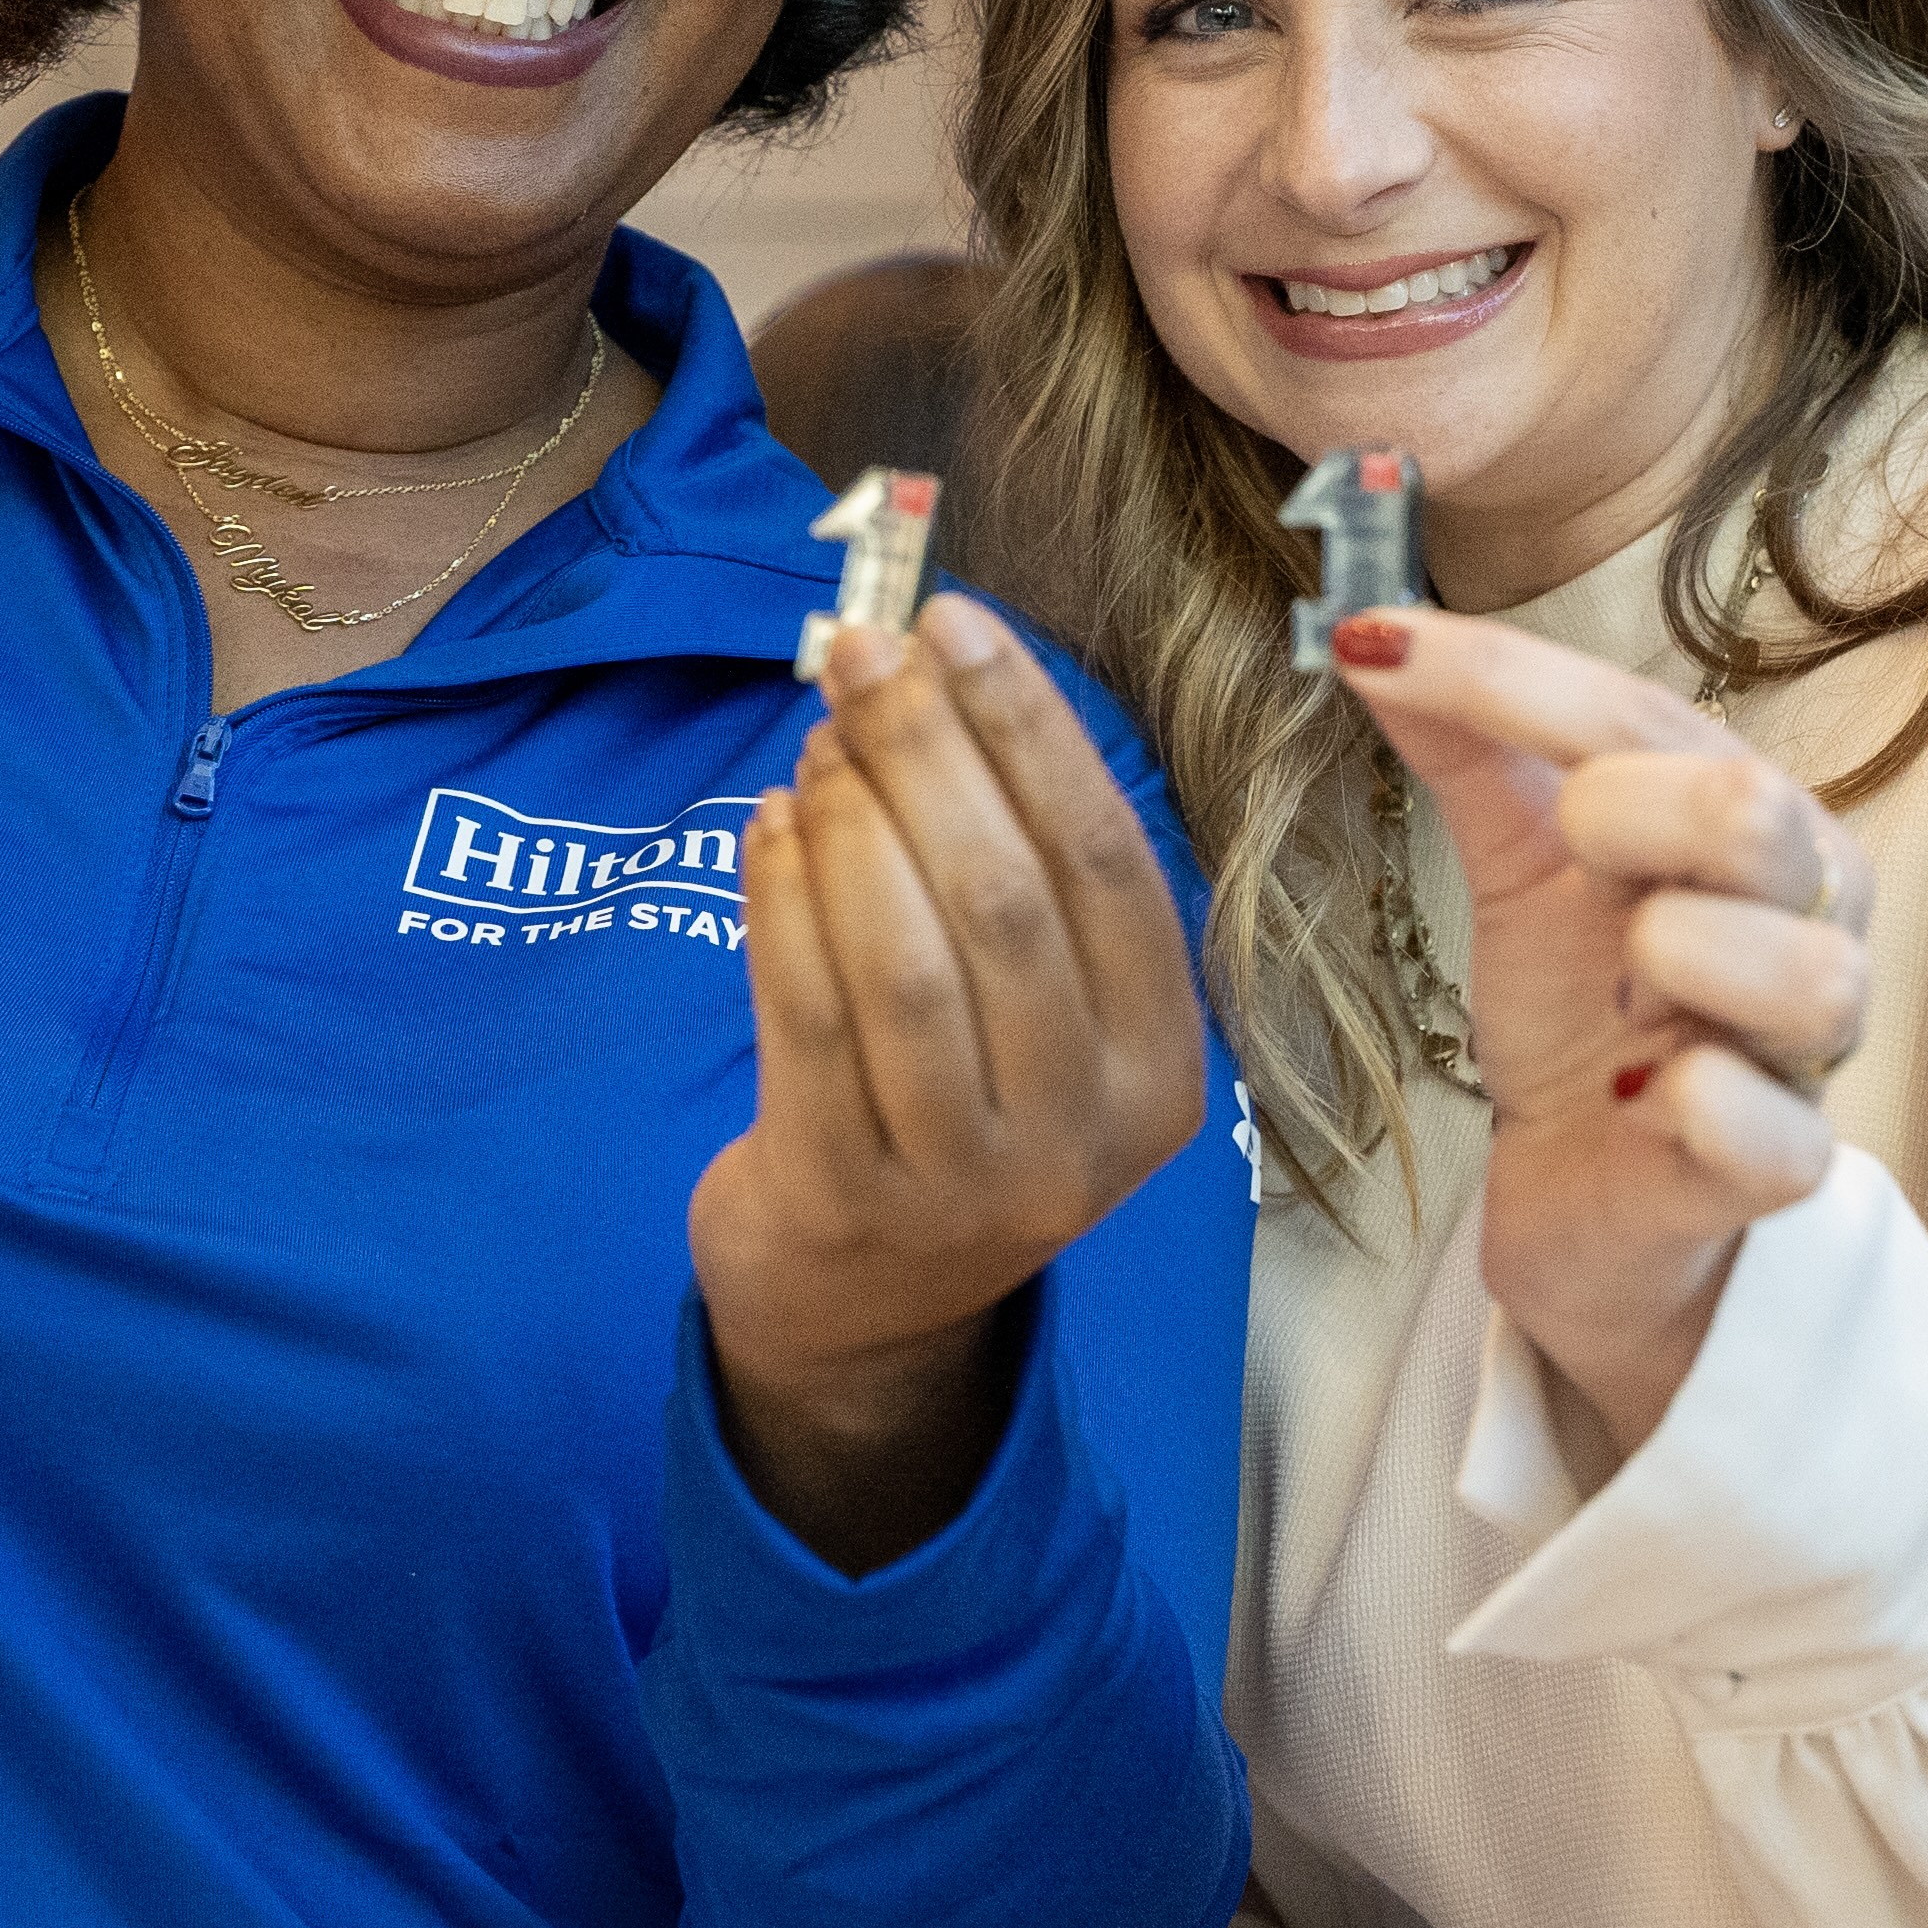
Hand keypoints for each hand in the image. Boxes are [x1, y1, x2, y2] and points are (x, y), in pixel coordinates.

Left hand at [690, 594, 1206, 1570]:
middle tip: (860, 651)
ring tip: (816, 738)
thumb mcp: (1036, 1013)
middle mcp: (1084, 1136)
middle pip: (1005, 901)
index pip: (1108, 865)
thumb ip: (1015, 865)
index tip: (955, 622)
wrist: (864, 1305)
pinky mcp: (846, 1200)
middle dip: (927, 751)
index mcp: (1159, 1068)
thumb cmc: (959, 1105)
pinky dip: (781, 899)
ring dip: (851, 819)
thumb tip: (928, 675)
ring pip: (905, 959)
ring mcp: (966, 1182)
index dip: (1030, 730)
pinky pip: (806, 1018)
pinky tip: (768, 822)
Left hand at [1332, 608, 1870, 1448]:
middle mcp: (1803, 918)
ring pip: (1807, 973)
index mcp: (1749, 820)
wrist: (1592, 1192)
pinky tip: (1638, 1099)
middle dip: (1636, 810)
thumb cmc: (1584, 1014)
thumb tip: (1368, 628)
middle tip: (1566, 850)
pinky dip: (1703, 1105)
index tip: (1372, 640)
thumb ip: (1470, 754)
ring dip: (1686, 955)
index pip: (1643, 716)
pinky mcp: (1776, 1170)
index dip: (1508, 676)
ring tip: (1623, 983)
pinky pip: (1772, 1132)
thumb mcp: (1521, 869)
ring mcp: (1801, 1051)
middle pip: (1756, 813)